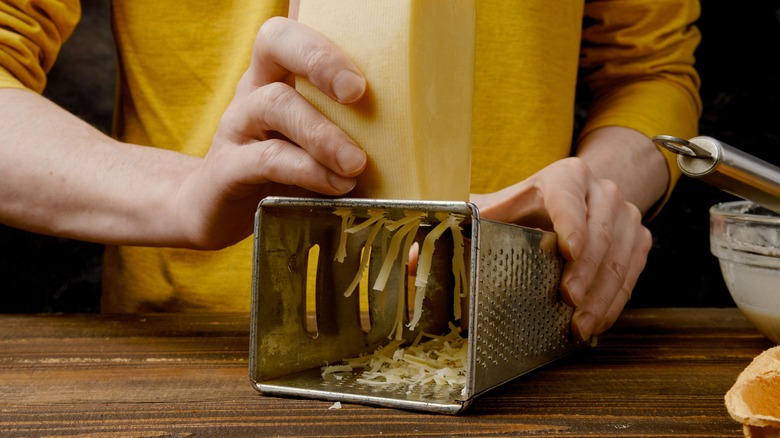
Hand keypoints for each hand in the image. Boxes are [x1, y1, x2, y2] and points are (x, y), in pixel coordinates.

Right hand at [176, 17, 368, 247]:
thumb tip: (418, 125)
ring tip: (356, 164)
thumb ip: (354, 125)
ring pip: (275, 104)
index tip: (366, 38)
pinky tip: (336, 185)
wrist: (214, 209)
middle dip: (321, 59)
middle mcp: (255, 87)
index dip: (322, 19)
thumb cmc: (281, 170)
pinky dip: (307, 170)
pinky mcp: (227, 167)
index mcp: (279, 72)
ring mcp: (238, 125)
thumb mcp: (319, 140)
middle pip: (275, 42)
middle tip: (358, 90)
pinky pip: (267, 159)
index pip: (297, 28)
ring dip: (323, 134)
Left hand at [470, 157, 651, 340]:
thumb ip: (466, 224)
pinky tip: (596, 323)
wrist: (578, 199)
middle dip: (586, 270)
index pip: (569, 196)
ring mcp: (626, 214)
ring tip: (581, 325)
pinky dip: (615, 301)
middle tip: (569, 300)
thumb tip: (418, 251)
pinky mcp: (639, 238)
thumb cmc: (527, 210)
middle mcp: (602, 190)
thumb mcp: (498, 208)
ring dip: (602, 294)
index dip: (571, 222)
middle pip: (601, 231)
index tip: (569, 251)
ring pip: (621, 256)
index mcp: (565, 177)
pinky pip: (633, 272)